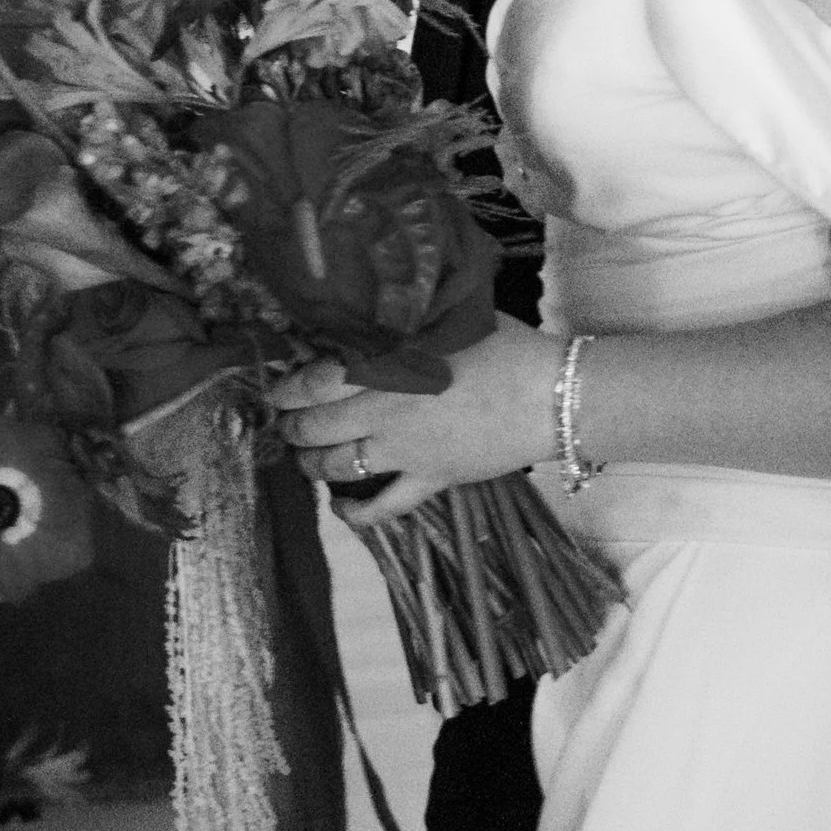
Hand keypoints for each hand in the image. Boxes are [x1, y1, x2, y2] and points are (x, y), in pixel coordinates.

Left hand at [271, 314, 559, 527]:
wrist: (553, 394)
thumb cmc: (507, 346)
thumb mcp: (451, 321)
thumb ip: (407, 324)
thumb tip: (373, 317)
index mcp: (388, 368)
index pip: (317, 382)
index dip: (289, 388)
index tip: (277, 389)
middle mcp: (386, 413)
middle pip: (317, 427)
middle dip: (292, 427)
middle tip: (285, 422)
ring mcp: (406, 453)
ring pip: (337, 466)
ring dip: (311, 463)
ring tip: (304, 456)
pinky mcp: (431, 481)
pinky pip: (383, 507)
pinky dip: (355, 513)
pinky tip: (340, 508)